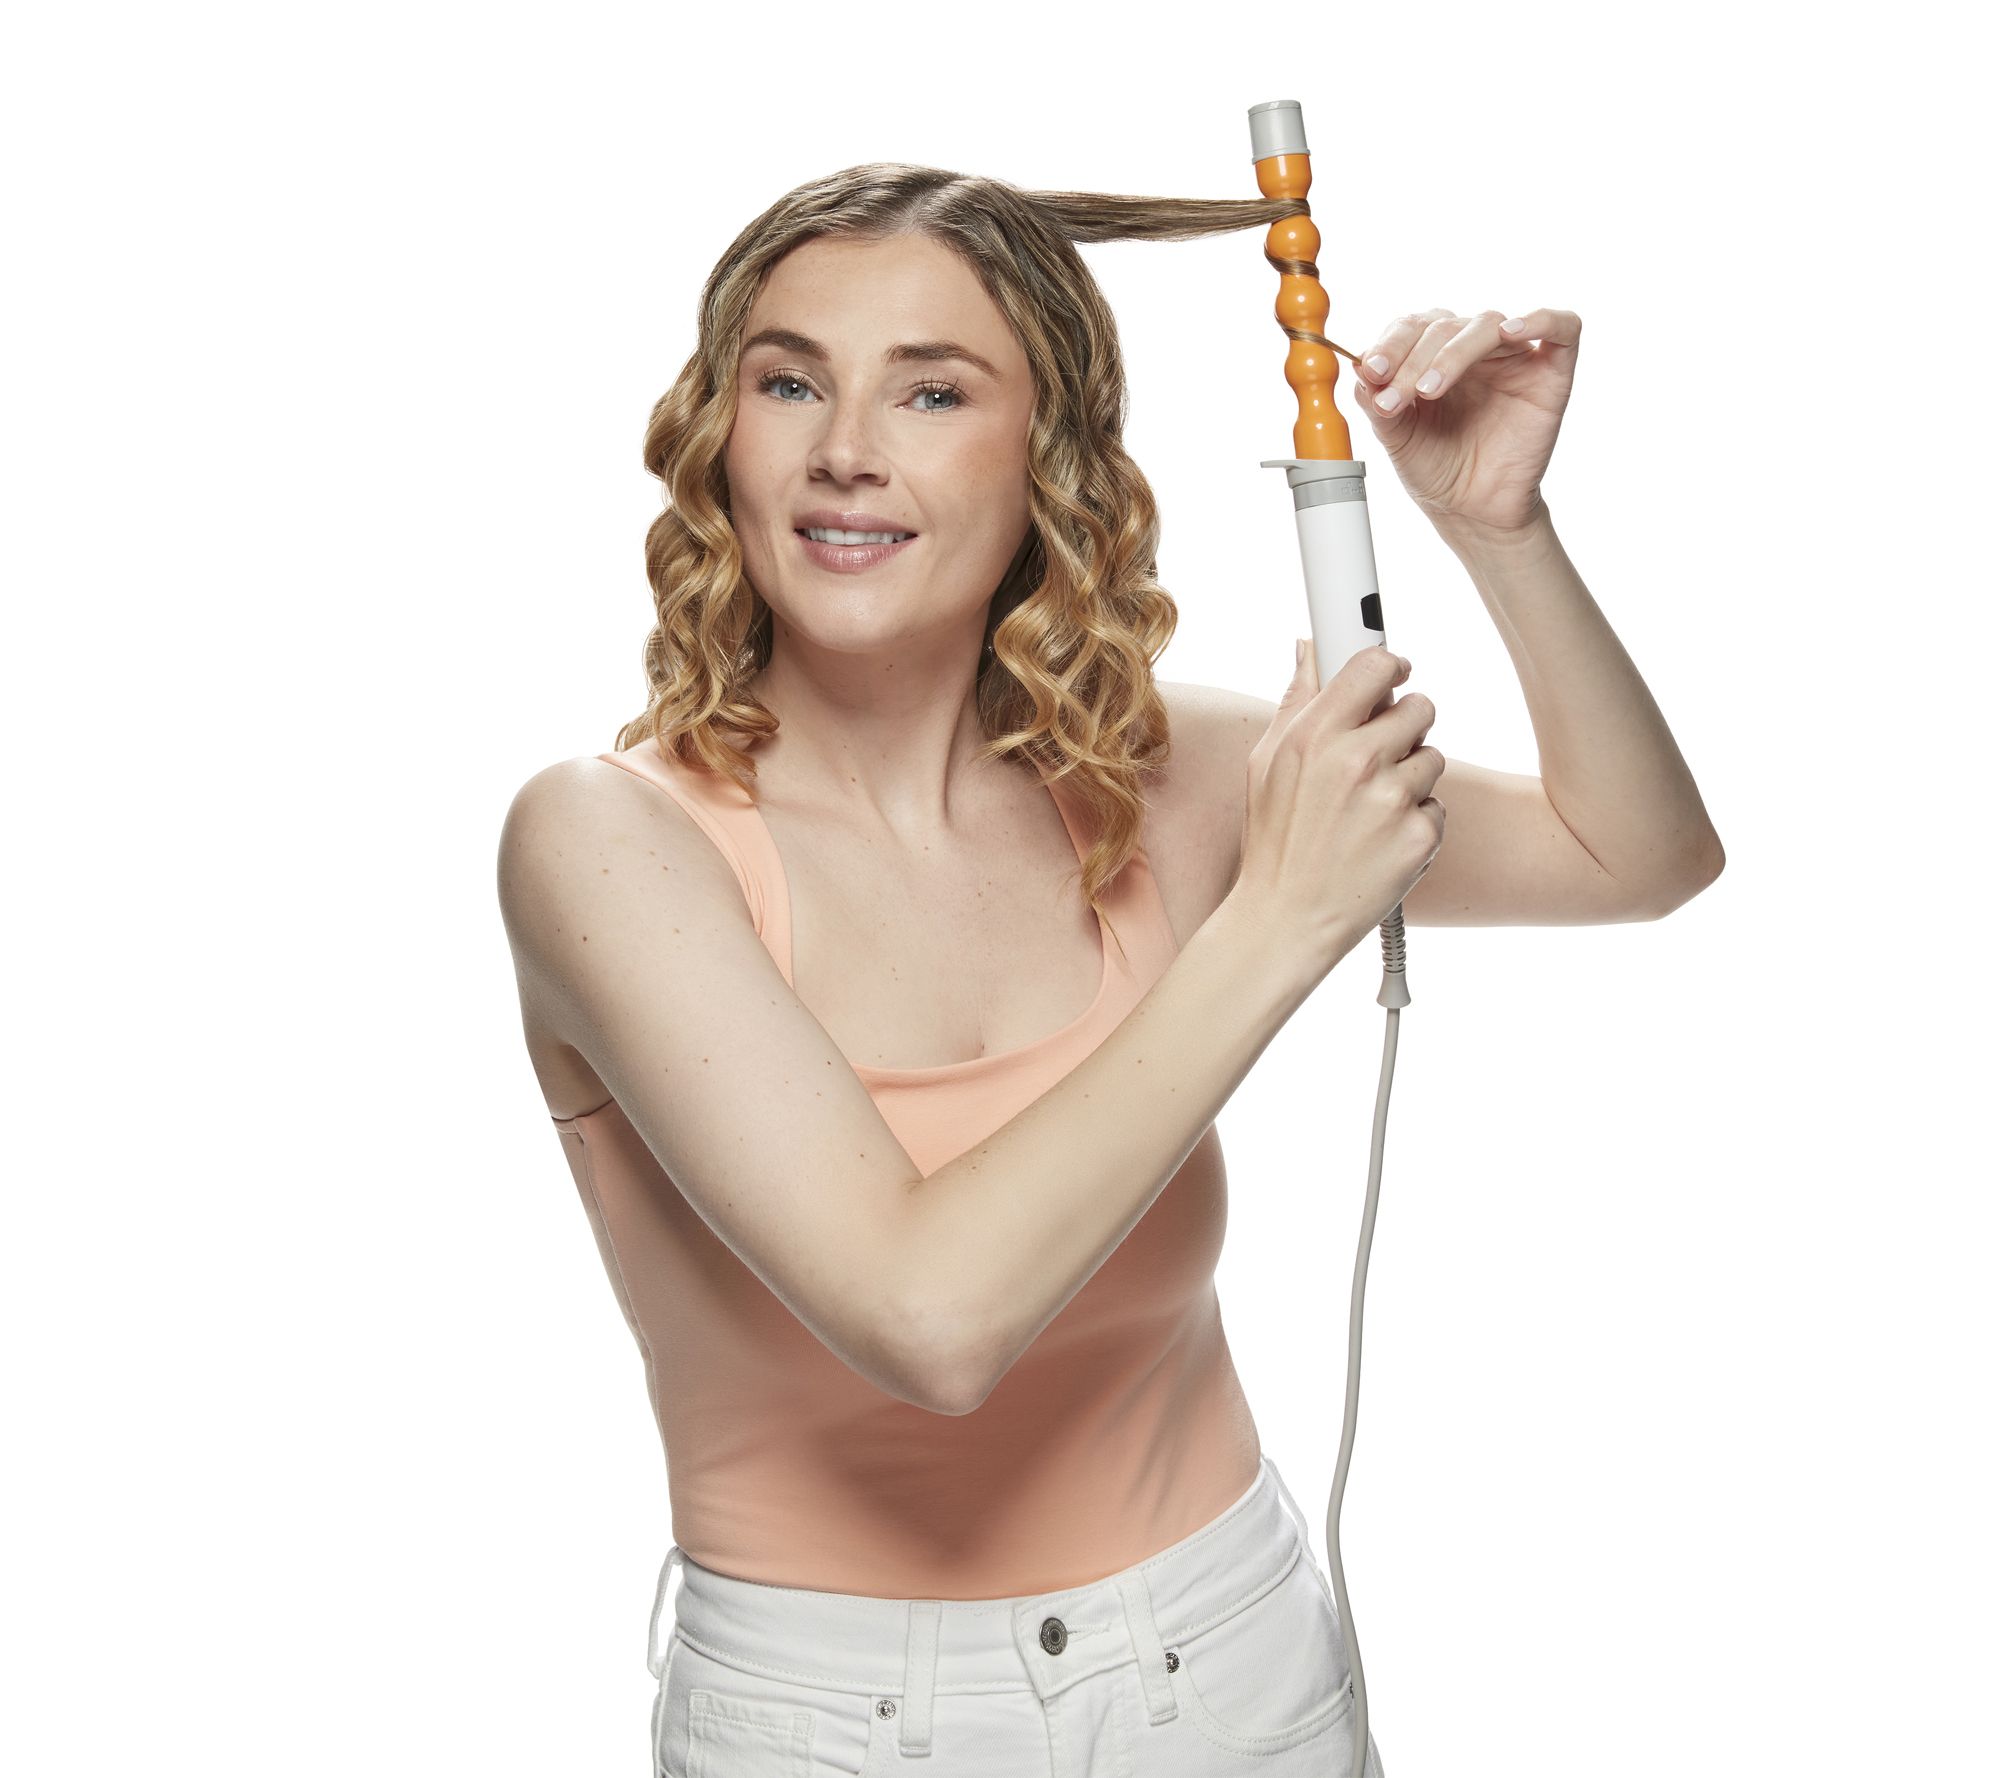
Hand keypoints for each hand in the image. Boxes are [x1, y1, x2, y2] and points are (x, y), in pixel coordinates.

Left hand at [1351, 307, 1579, 539]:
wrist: (1471, 509)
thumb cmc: (1437, 468)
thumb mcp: (1397, 436)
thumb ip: (1378, 401)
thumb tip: (1360, 366)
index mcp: (1433, 353)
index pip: (1412, 326)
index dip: (1390, 343)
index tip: (1372, 371)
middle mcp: (1472, 348)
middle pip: (1445, 324)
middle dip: (1413, 360)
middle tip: (1396, 398)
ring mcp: (1513, 356)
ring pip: (1488, 324)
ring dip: (1453, 353)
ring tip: (1429, 390)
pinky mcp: (1552, 371)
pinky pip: (1562, 327)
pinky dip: (1541, 319)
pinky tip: (1512, 332)